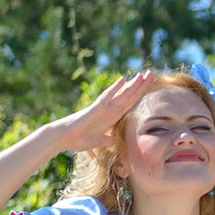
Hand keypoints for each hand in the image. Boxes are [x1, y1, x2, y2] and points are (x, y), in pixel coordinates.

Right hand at [46, 69, 160, 154]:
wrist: (63, 138)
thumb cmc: (78, 139)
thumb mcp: (96, 141)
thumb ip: (105, 139)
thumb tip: (111, 140)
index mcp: (112, 117)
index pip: (130, 103)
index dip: (140, 95)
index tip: (149, 87)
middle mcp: (109, 110)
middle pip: (129, 96)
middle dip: (141, 85)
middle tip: (151, 73)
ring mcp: (103, 108)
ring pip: (122, 95)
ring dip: (133, 85)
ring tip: (143, 75)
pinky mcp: (95, 109)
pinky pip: (107, 97)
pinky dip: (114, 89)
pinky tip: (122, 80)